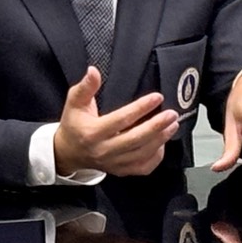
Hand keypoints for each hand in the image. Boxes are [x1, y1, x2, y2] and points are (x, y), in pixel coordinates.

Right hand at [54, 67, 179, 177]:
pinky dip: (156, 157)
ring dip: (160, 139)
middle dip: (156, 126)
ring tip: (172, 125)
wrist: (69, 153)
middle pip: (135, 139)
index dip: (140, 108)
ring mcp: (113, 163)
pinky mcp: (120, 171)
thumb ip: (85, 87)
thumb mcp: (74, 103)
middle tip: (172, 114)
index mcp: (93, 133)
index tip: (157, 97)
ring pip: (141, 154)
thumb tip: (93, 71)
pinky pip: (143, 168)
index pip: (121, 120)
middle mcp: (104, 150)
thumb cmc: (74, 124)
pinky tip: (163, 143)